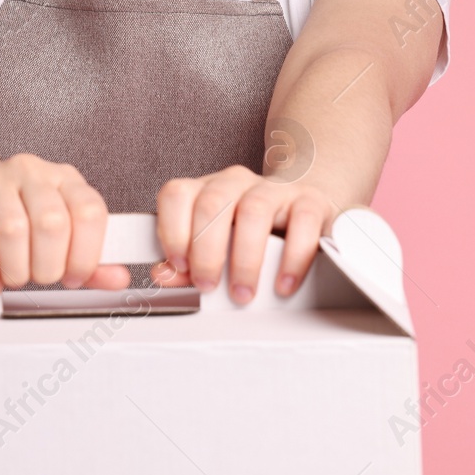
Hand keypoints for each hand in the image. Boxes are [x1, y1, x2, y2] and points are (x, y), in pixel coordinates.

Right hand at [0, 153, 131, 295]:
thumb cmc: (12, 217)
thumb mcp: (56, 234)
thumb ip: (88, 258)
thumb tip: (118, 279)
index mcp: (64, 178)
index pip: (90, 211)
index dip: (86, 254)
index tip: (75, 277)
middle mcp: (31, 172)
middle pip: (52, 223)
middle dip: (49, 266)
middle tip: (40, 277)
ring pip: (14, 229)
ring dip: (16, 269)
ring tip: (14, 278)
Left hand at [149, 166, 341, 304]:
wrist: (303, 210)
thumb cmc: (251, 232)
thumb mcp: (215, 246)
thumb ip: (187, 262)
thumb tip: (164, 274)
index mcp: (206, 189)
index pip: (177, 194)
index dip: (172, 230)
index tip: (178, 264)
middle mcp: (236, 182)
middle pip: (212, 203)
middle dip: (206, 251)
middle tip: (208, 285)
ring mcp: (274, 188)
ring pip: (253, 210)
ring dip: (244, 259)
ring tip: (243, 292)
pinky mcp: (310, 202)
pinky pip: (302, 221)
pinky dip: (292, 258)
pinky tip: (282, 284)